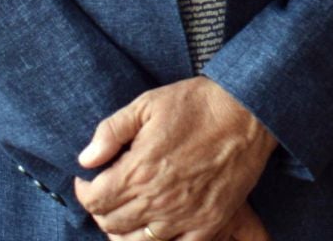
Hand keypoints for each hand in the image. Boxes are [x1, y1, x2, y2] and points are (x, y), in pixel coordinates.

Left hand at [74, 77, 277, 239]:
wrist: (249, 111)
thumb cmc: (197, 104)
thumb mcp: (147, 104)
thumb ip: (111, 131)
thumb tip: (86, 159)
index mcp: (139, 170)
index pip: (94, 200)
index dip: (84, 191)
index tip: (88, 180)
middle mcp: (158, 200)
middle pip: (111, 223)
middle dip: (101, 210)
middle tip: (107, 194)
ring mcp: (184, 216)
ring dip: (123, 231)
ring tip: (126, 214)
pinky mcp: (209, 223)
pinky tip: (156, 228)